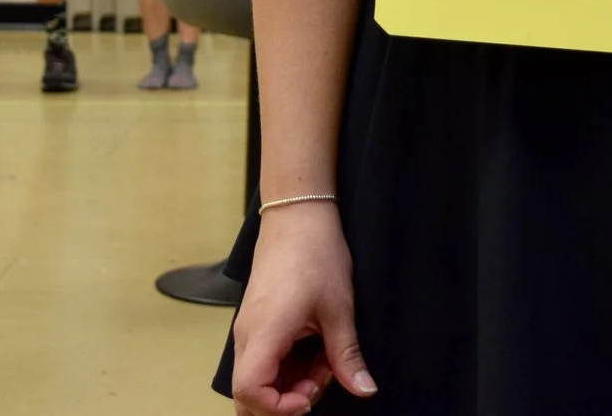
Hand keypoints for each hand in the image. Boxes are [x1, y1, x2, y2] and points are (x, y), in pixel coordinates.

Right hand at [229, 204, 375, 413]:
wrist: (298, 215)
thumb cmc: (315, 253)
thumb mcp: (339, 308)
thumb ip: (347, 355)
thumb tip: (365, 390)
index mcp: (264, 332)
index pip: (249, 391)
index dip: (278, 407)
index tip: (311, 397)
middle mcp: (247, 335)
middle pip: (246, 394)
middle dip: (284, 401)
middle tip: (320, 381)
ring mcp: (248, 329)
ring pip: (256, 379)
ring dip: (289, 383)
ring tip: (324, 360)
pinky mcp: (256, 323)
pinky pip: (263, 361)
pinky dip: (287, 367)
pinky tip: (315, 349)